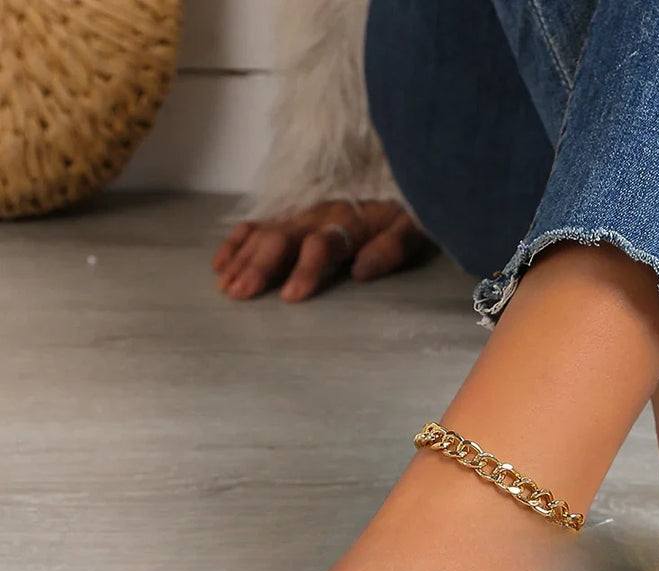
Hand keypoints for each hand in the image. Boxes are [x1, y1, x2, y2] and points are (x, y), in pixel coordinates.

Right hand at [212, 200, 435, 300]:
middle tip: (240, 293)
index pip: (322, 245)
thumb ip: (391, 248)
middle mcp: (321, 213)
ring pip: (266, 232)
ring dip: (243, 258)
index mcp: (352, 220)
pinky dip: (238, 240)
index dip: (305, 270)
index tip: (289, 297)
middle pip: (284, 238)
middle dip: (260, 265)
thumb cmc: (409, 206)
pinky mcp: (294, 209)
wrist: (402, 163)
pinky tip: (221, 263)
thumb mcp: (414, 225)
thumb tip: (360, 272)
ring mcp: (304, 209)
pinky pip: (260, 222)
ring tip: (226, 285)